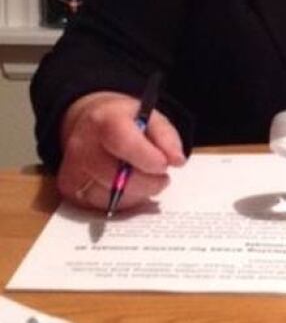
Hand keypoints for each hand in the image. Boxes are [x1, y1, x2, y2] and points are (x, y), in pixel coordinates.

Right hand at [57, 90, 185, 211]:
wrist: (89, 123)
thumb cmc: (125, 121)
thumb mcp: (150, 117)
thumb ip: (166, 137)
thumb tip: (177, 161)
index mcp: (104, 121)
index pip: (122, 142)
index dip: (146, 158)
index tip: (164, 166)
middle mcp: (82, 146)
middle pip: (115, 177)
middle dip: (147, 182)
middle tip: (162, 178)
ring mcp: (72, 170)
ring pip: (110, 197)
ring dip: (136, 194)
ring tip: (145, 179)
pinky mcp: (69, 191)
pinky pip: (101, 206)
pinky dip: (122, 202)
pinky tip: (129, 187)